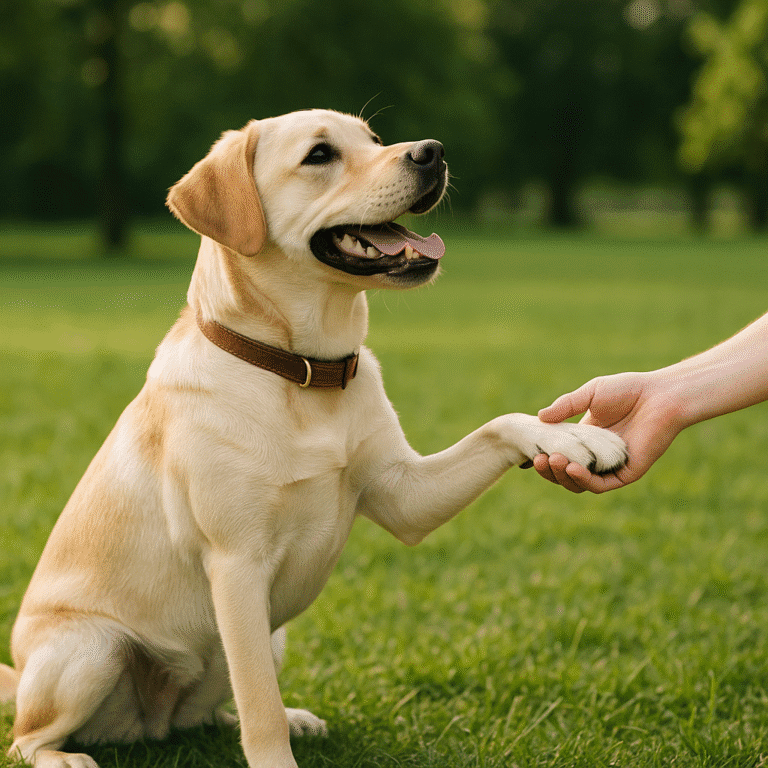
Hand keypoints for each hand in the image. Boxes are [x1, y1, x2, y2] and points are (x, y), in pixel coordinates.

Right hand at [528, 372, 683, 492]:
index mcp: (585, 440)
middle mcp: (596, 457)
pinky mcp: (626, 474)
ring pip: (579, 484)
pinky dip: (583, 480)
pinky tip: (572, 468)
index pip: (559, 457)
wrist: (661, 396)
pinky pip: (600, 485)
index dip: (543, 458)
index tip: (531, 451)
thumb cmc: (628, 390)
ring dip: (562, 477)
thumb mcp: (590, 394)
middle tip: (538, 458)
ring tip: (552, 461)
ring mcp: (610, 467)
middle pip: (564, 474)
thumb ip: (566, 406)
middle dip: (548, 470)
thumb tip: (539, 417)